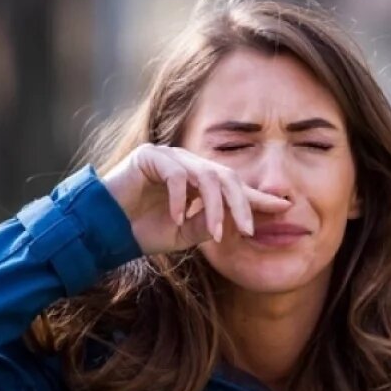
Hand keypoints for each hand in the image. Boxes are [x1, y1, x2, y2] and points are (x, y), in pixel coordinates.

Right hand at [101, 144, 291, 255]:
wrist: (104, 230)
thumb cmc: (144, 231)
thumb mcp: (187, 234)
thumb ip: (213, 224)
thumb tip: (243, 222)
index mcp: (200, 182)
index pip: (235, 187)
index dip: (258, 198)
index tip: (285, 209)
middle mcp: (190, 165)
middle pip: (228, 178)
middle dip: (242, 205)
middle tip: (250, 230)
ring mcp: (171, 157)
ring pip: (206, 177)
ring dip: (214, 207)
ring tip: (215, 234)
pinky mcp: (151, 156)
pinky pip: (176, 175)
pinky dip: (181, 199)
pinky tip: (177, 219)